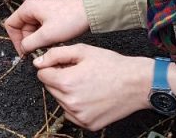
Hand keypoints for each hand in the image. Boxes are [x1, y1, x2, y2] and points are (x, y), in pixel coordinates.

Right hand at [4, 0, 88, 55]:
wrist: (91, 11)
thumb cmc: (71, 19)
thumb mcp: (47, 35)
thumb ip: (30, 43)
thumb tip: (24, 49)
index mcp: (28, 7)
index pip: (11, 25)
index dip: (15, 40)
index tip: (24, 52)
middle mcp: (33, 6)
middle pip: (22, 28)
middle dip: (29, 41)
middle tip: (39, 52)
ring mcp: (43, 9)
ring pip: (33, 28)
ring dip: (38, 40)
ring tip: (49, 46)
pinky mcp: (52, 13)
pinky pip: (42, 27)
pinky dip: (46, 36)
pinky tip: (55, 41)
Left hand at [34, 44, 152, 130]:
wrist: (137, 83)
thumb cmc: (112, 65)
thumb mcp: (83, 50)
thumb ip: (56, 54)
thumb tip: (38, 62)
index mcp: (66, 82)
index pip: (42, 75)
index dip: (53, 67)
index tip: (65, 65)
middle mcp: (70, 102)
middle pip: (51, 88)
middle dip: (60, 79)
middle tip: (80, 73)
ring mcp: (79, 116)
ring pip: (61, 101)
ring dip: (68, 93)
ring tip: (88, 83)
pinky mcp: (88, 124)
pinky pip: (72, 114)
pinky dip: (77, 106)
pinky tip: (91, 96)